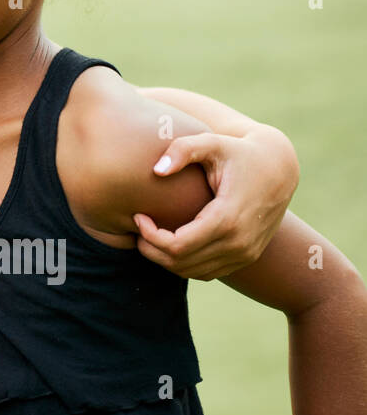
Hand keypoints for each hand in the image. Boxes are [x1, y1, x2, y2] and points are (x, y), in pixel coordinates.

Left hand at [134, 128, 297, 279]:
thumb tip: (157, 170)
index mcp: (228, 218)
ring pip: (193, 272)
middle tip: (137, 228)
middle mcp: (240, 242)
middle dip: (152, 249)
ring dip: (164, 259)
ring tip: (149, 234)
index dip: (150, 236)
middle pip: (182, 263)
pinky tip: (169, 242)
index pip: (178, 245)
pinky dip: (183, 263)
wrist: (278, 168)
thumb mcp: (212, 142)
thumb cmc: (238, 152)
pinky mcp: (247, 257)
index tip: (137, 216)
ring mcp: (246, 253)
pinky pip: (208, 272)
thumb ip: (183, 149)